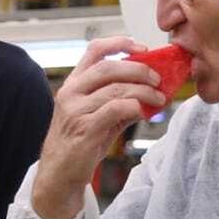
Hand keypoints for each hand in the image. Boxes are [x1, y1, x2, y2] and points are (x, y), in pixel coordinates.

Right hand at [31, 36, 165, 218]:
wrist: (59, 174)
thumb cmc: (79, 143)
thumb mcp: (97, 116)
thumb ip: (119, 100)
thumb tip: (151, 90)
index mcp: (74, 84)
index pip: (94, 50)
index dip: (119, 43)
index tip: (142, 48)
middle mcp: (71, 92)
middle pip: (109, 67)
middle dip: (138, 69)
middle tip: (158, 79)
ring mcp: (76, 110)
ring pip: (115, 89)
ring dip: (143, 91)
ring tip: (159, 98)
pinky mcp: (85, 129)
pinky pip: (114, 109)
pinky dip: (134, 107)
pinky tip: (144, 112)